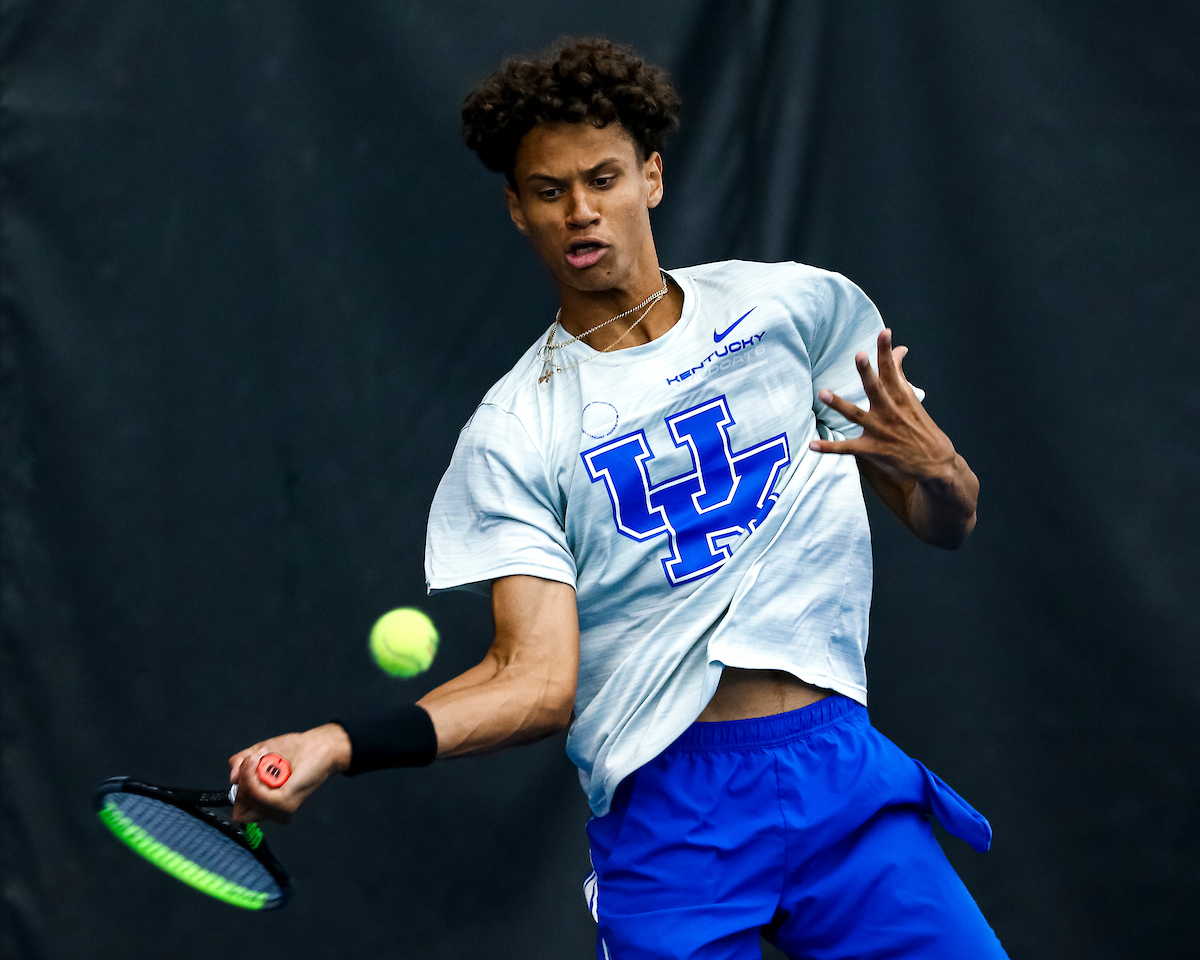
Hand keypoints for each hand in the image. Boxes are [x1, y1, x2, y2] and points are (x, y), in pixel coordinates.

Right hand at [227, 723, 350, 823]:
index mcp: (272, 805)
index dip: (239, 792)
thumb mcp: (261, 753)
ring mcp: (282, 811)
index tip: (246, 768)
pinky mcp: (286, 804)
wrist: (321, 744)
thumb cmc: (296, 749)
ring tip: (260, 756)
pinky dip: (252, 775)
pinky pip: (256, 795)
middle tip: (253, 760)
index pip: (242, 813)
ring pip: (246, 801)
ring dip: (247, 775)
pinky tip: (259, 759)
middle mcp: (277, 813)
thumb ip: (243, 764)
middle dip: (241, 784)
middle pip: (240, 812)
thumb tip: (232, 777)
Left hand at [810, 328, 977, 547]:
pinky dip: (829, 448)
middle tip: (859, 355)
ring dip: (840, 404)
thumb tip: (899, 349)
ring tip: (823, 392)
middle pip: (875, 387)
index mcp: (899, 396)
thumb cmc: (920, 426)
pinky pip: (847, 448)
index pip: (892, 369)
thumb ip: (899, 373)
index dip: (887, 350)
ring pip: (856, 414)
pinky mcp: (872, 449)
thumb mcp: (910, 398)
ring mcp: (880, 430)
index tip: (885, 332)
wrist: (935, 462)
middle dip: (867, 372)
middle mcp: (889, 411)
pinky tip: (812, 445)